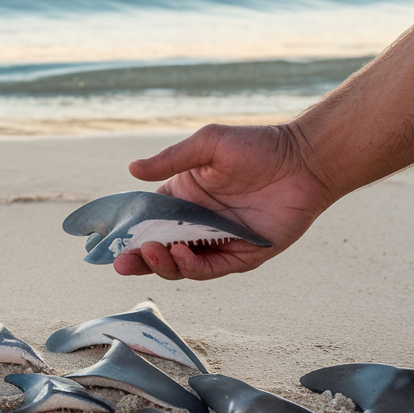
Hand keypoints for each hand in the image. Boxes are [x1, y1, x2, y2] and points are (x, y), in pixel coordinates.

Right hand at [115, 123, 334, 279]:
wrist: (305, 161)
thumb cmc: (258, 146)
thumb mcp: (208, 144)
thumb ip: (170, 160)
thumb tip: (132, 169)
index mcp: (184, 199)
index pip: (147, 223)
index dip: (128, 235)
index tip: (109, 242)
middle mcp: (197, 224)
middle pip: (159, 250)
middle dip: (138, 259)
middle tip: (121, 262)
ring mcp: (218, 242)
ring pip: (180, 265)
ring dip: (162, 264)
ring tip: (152, 252)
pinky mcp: (241, 255)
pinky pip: (211, 268)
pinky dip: (192, 266)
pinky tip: (181, 253)